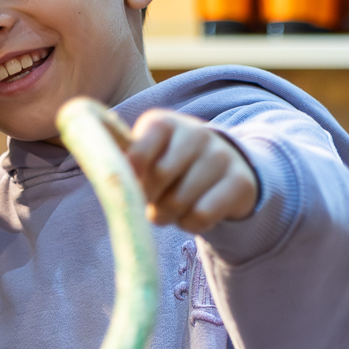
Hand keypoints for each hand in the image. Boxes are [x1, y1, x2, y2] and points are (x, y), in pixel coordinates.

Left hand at [124, 108, 257, 231]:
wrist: (226, 168)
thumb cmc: (173, 166)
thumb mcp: (148, 157)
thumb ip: (125, 163)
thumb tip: (107, 174)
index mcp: (164, 123)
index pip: (137, 154)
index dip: (130, 180)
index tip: (133, 187)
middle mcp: (195, 132)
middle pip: (159, 178)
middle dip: (150, 201)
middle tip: (154, 204)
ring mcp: (221, 155)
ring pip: (179, 201)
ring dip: (169, 216)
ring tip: (173, 209)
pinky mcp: (240, 181)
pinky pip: (202, 215)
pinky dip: (191, 224)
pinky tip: (192, 215)